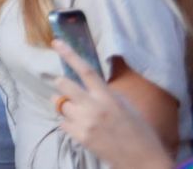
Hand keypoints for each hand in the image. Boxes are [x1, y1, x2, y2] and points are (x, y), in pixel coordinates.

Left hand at [51, 41, 173, 168]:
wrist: (143, 160)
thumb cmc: (139, 131)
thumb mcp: (126, 106)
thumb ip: (106, 93)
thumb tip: (89, 84)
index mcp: (108, 97)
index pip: (86, 71)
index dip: (69, 54)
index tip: (56, 42)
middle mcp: (94, 107)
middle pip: (63, 84)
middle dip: (62, 84)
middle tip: (68, 90)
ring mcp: (85, 123)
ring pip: (60, 104)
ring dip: (65, 105)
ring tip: (80, 113)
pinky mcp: (79, 137)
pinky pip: (62, 122)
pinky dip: (68, 122)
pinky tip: (82, 127)